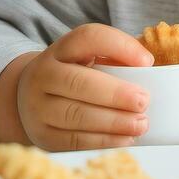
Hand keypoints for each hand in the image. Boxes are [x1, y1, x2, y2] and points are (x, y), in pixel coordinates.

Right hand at [0, 24, 153, 151]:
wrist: (30, 97)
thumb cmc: (73, 76)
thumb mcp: (87, 60)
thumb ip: (114, 61)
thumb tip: (148, 73)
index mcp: (61, 49)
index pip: (88, 37)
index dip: (120, 46)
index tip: (148, 62)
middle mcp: (43, 75)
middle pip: (78, 82)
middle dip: (115, 94)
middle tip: (144, 101)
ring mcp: (38, 107)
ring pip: (76, 115)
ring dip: (113, 122)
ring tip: (140, 124)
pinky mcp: (43, 135)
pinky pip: (74, 140)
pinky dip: (104, 141)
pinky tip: (125, 139)